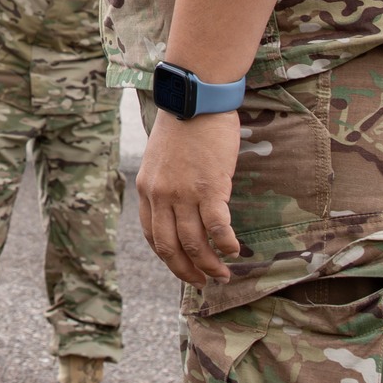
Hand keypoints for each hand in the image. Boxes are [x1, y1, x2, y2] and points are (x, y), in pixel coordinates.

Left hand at [136, 110, 241, 286]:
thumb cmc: (183, 126)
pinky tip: (235, 251)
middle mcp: (160, 195)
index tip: (183, 268)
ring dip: (209, 264)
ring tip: (223, 274)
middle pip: (169, 247)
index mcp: (146, 189)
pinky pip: (217, 227)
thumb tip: (179, 206)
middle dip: (186, 270)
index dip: (168, 258)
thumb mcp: (161, 158)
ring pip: (193, 243)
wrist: (195, 99)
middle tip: (203, 283)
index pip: (152, 236)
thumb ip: (165, 184)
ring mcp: (183, 193)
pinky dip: (226, 244)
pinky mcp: (209, 188)